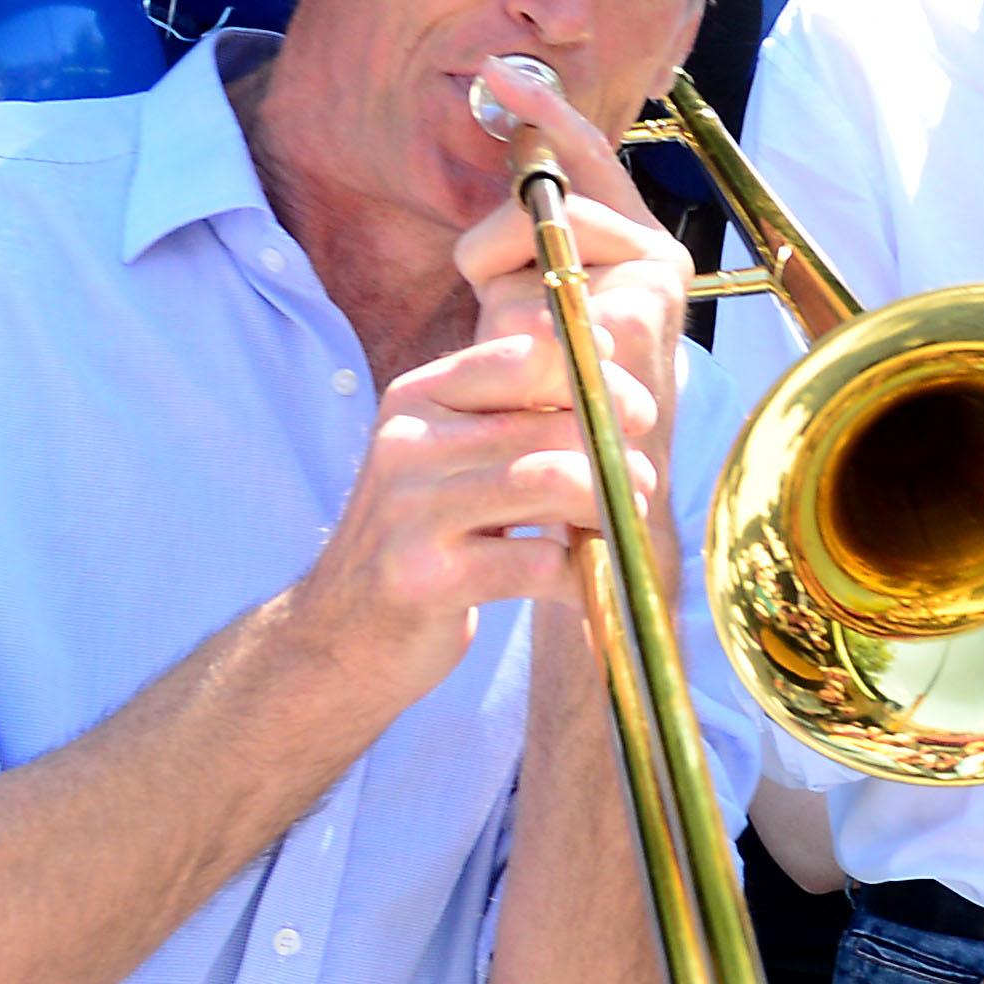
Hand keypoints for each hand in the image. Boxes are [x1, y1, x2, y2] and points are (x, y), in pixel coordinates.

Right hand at [283, 328, 642, 701]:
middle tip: (640, 482)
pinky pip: (538, 561)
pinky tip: (579, 582)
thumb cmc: (427, 537)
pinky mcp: (426, 578)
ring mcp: (411, 511)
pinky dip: (578, 573)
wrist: (343, 633)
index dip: (596, 378)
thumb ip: (516, 411)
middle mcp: (408, 443)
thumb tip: (609, 350)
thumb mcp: (455, 457)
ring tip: (621, 521)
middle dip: (616, 454)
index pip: (524, 356)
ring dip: (608, 503)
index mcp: (418, 398)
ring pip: (552, 481)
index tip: (636, 413)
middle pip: (551, 425)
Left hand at [459, 57, 691, 448]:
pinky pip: (541, 311)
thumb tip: (512, 170)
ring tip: (518, 366)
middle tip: (497, 310)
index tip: (495, 72)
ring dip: (505, 310)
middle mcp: (658, 261)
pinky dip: (513, 344)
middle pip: (547, 207)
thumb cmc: (561, 408)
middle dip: (497, 250)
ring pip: (538, 261)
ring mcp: (651, 298)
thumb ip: (524, 251)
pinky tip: (521, 384)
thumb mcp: (528, 311)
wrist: (606, 503)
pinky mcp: (635, 339)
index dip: (546, 111)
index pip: (591, 158)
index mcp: (639, 245)